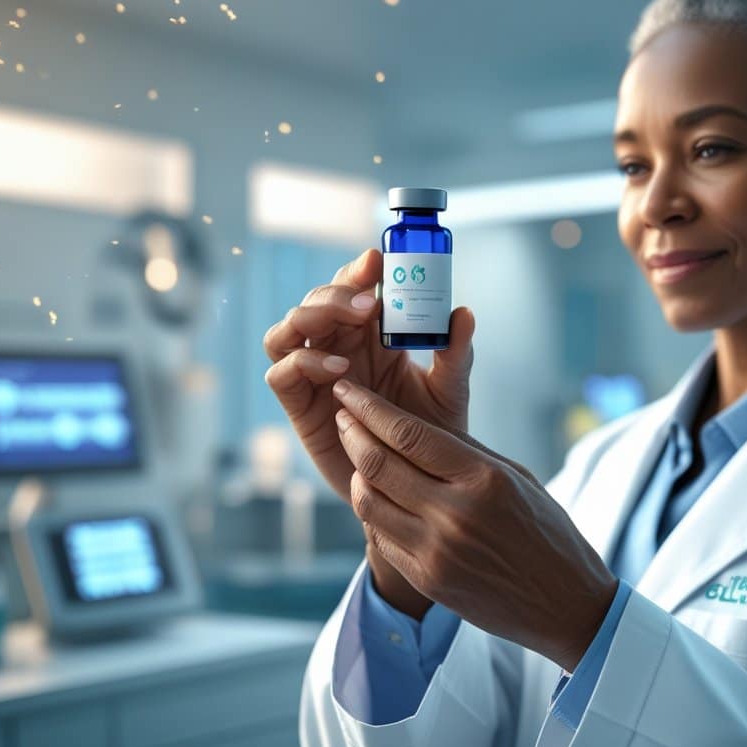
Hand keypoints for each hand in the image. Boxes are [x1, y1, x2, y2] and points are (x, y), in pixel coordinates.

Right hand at [263, 248, 476, 616]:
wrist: (417, 487)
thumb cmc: (432, 434)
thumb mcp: (450, 391)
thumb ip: (455, 354)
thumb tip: (463, 312)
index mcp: (371, 334)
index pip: (355, 288)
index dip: (359, 270)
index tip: (379, 259)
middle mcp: (337, 347)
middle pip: (317, 300)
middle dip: (338, 291)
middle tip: (371, 299)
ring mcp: (314, 375)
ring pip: (289, 328)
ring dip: (313, 315)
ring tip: (352, 323)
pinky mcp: (300, 406)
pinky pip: (282, 372)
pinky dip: (304, 362)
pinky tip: (340, 371)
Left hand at [332, 377, 618, 671]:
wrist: (564, 604)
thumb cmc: (546, 531)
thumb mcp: (516, 477)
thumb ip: (464, 453)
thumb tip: (412, 424)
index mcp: (483, 479)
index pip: (408, 434)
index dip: (369, 408)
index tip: (349, 390)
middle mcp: (454, 514)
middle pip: (378, 464)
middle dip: (353, 432)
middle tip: (343, 414)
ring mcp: (435, 552)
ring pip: (368, 501)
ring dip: (356, 472)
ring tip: (357, 454)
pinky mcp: (425, 579)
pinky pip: (380, 536)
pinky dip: (372, 509)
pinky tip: (377, 493)